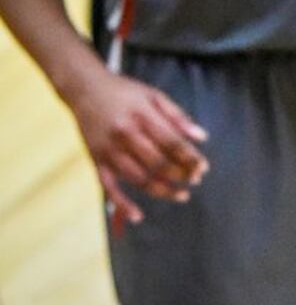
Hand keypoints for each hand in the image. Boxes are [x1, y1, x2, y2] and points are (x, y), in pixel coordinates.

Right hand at [69, 64, 208, 226]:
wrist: (84, 88)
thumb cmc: (124, 92)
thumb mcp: (154, 95)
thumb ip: (178, 116)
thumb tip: (202, 137)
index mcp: (142, 116)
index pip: (172, 143)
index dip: (190, 158)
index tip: (203, 168)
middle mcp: (125, 134)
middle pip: (158, 163)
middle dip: (180, 175)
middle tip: (195, 180)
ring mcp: (109, 149)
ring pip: (139, 178)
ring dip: (162, 190)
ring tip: (181, 195)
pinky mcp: (96, 160)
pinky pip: (109, 187)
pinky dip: (122, 204)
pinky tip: (138, 216)